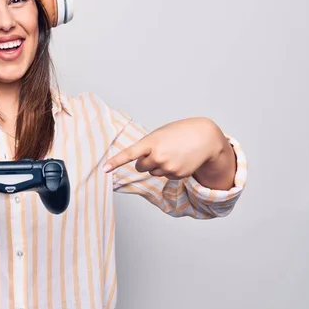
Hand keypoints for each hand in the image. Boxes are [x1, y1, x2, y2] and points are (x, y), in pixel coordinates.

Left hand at [103, 117, 234, 187]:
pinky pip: (165, 176)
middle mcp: (158, 156)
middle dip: (146, 161)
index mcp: (151, 142)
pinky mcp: (176, 175)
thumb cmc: (179, 133)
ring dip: (158, 165)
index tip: (104, 169)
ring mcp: (167, 167)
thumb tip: (139, 163)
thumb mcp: (160, 134)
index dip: (115, 162)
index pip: (129, 154)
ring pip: (152, 172)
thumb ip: (147, 146)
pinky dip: (170, 170)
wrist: (204, 138)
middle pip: (140, 167)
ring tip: (172, 153)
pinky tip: (179, 159)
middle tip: (159, 151)